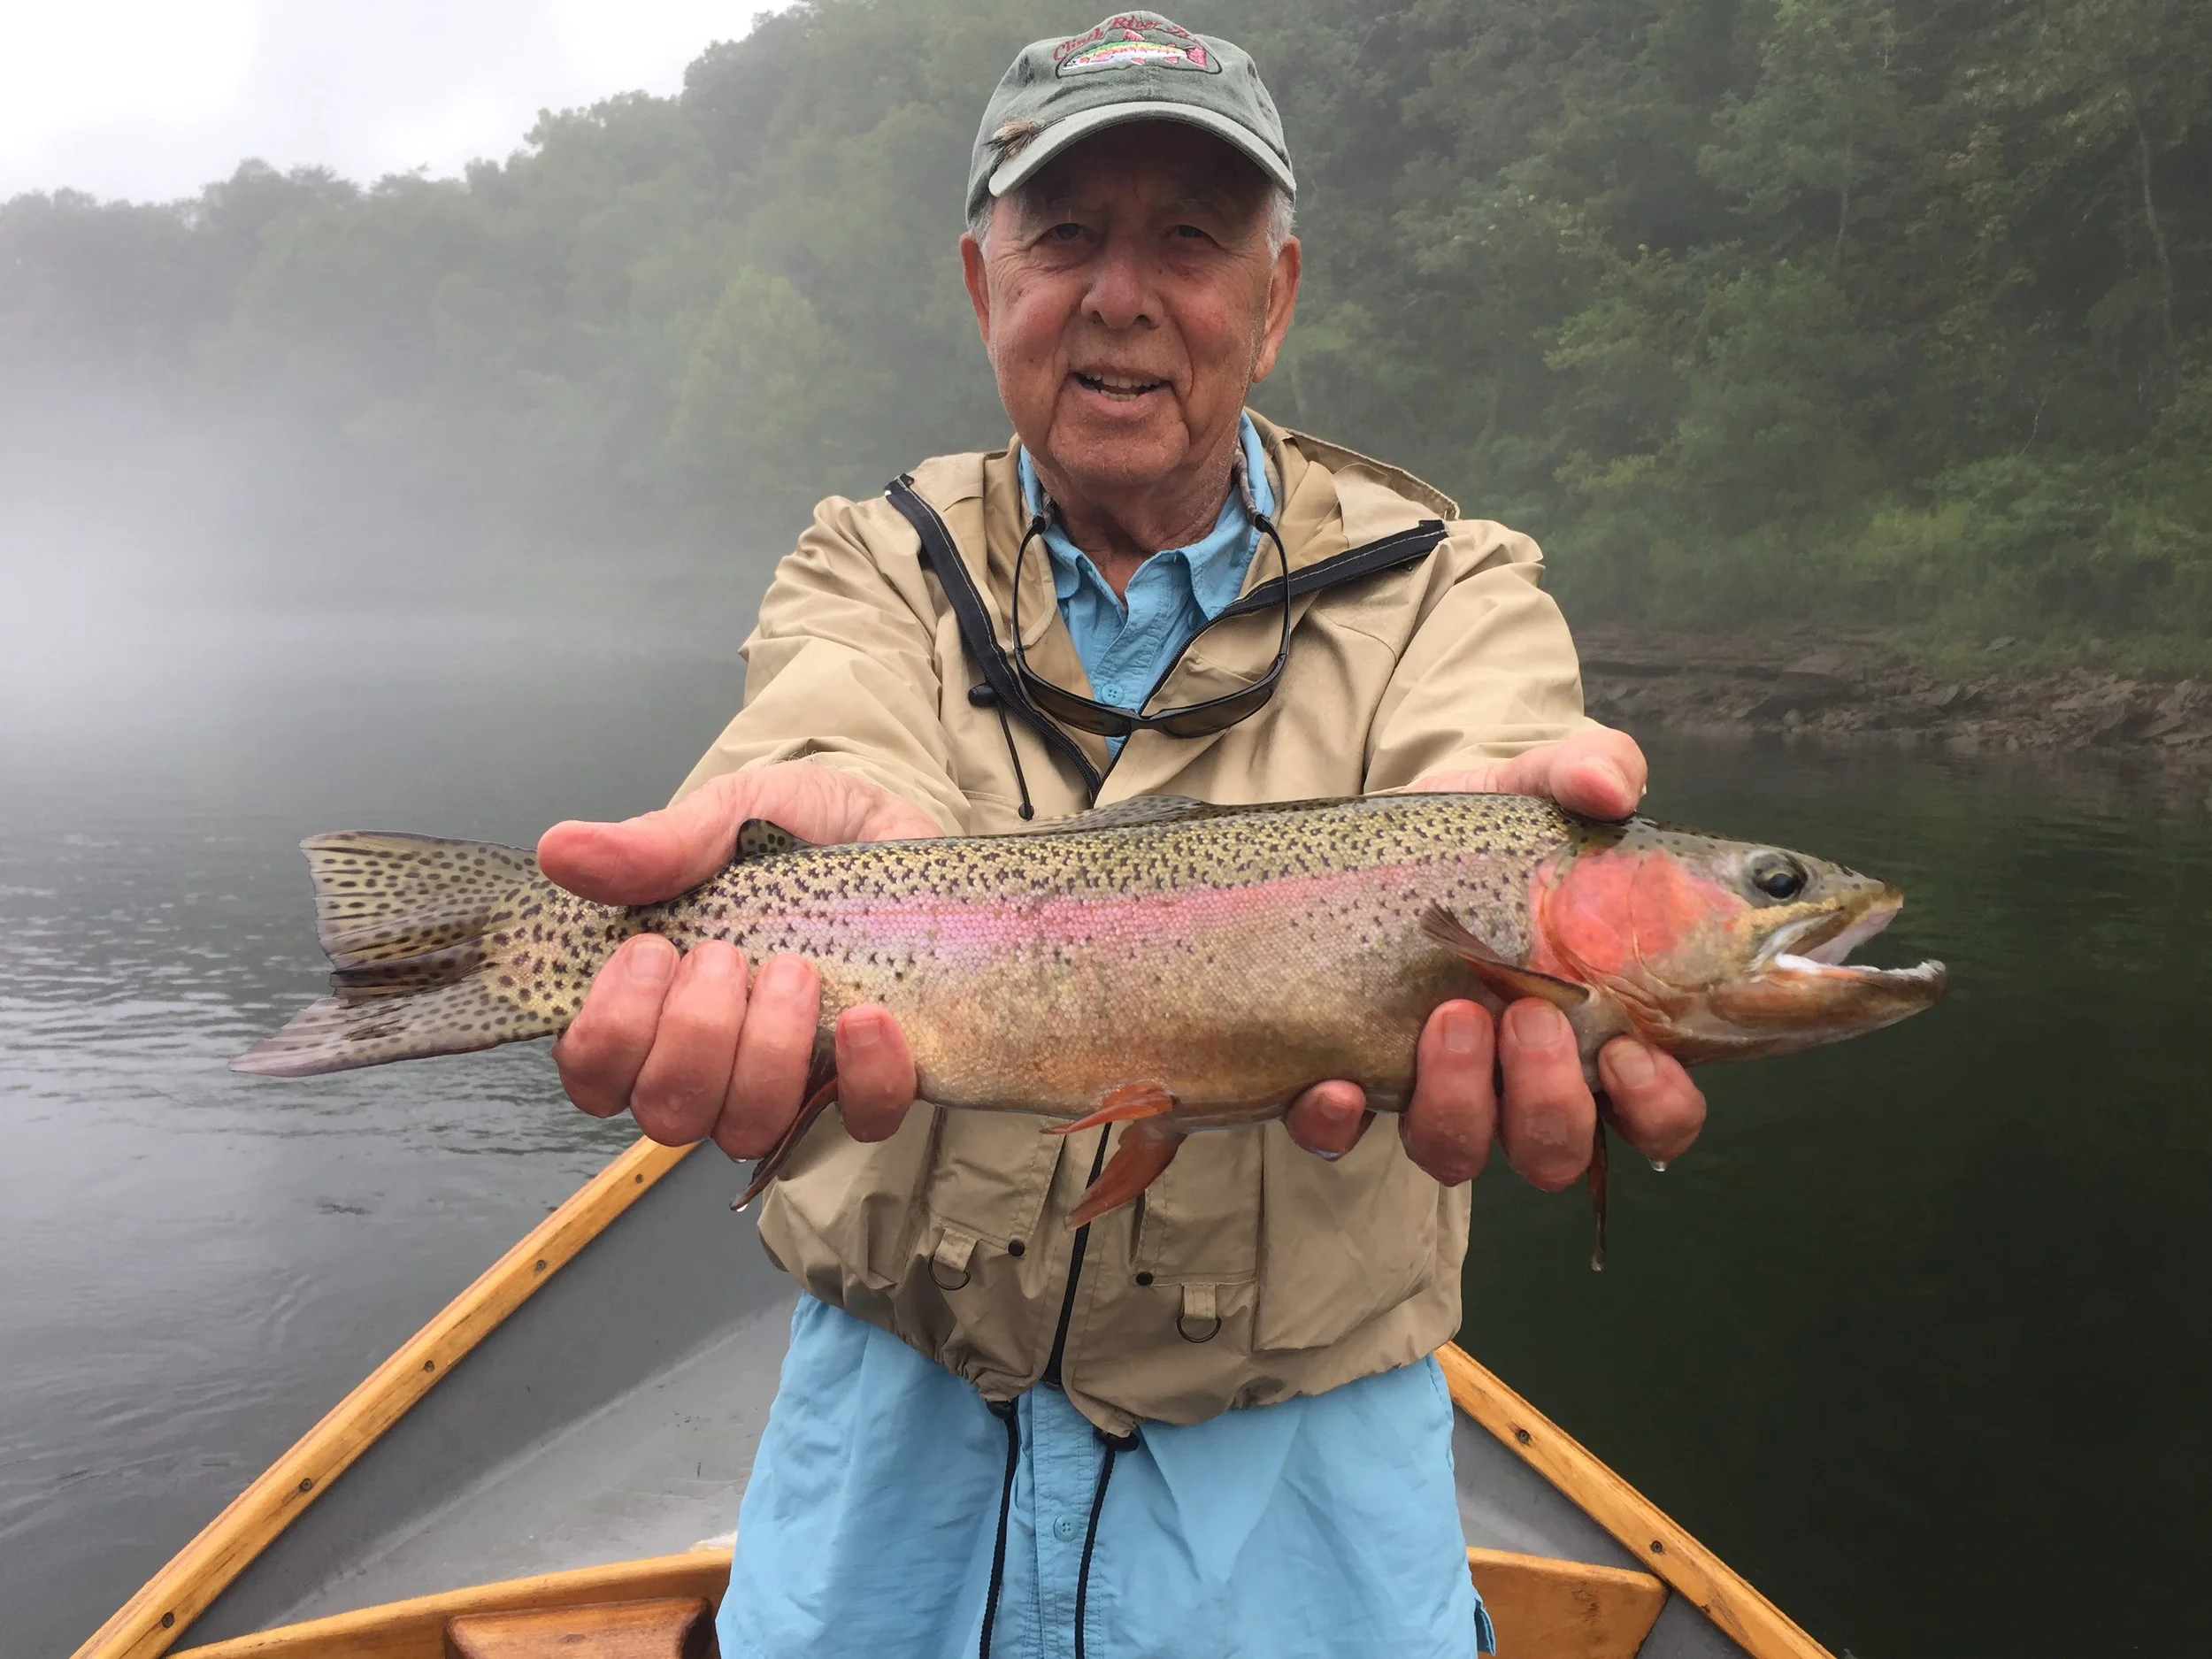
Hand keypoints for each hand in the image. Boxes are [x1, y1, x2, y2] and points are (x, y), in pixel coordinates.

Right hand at [540, 762, 938, 1162]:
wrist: (887, 824)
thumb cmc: (792, 829)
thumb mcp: (727, 815)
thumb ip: (655, 845)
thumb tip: (561, 850)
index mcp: (651, 1005)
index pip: (594, 1074)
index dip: (609, 1036)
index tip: (649, 952)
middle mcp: (710, 1062)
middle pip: (668, 1113)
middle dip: (694, 1036)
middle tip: (723, 954)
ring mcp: (790, 1080)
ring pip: (749, 1128)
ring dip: (767, 1054)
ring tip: (793, 971)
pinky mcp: (868, 1079)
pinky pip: (862, 1118)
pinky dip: (862, 1077)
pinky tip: (866, 1017)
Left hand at [1285, 727, 1705, 1185]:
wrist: (1385, 830)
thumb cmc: (1488, 831)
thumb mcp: (1537, 786)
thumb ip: (1591, 771)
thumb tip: (1608, 786)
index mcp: (1593, 1034)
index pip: (1655, 1117)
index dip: (1655, 1108)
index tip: (1627, 1052)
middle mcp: (1518, 1084)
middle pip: (1555, 1152)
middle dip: (1548, 1100)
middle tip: (1527, 1013)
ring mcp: (1432, 1092)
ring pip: (1458, 1153)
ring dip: (1459, 1104)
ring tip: (1450, 1015)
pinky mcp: (1349, 1082)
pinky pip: (1340, 1140)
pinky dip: (1338, 1125)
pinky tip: (1337, 1084)